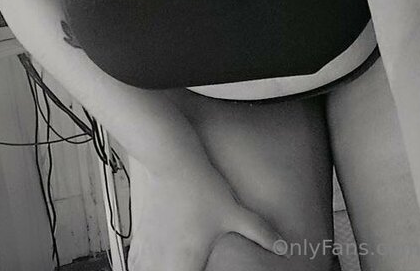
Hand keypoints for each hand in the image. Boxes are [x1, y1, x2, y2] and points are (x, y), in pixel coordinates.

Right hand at [126, 147, 284, 270]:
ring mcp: (148, 249)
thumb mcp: (233, 212)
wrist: (169, 159)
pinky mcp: (140, 236)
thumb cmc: (200, 187)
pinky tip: (153, 263)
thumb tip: (283, 246)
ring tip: (175, 265)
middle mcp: (162, 262)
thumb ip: (258, 232)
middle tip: (193, 268)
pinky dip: (143, 266)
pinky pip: (136, 264)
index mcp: (185, 264)